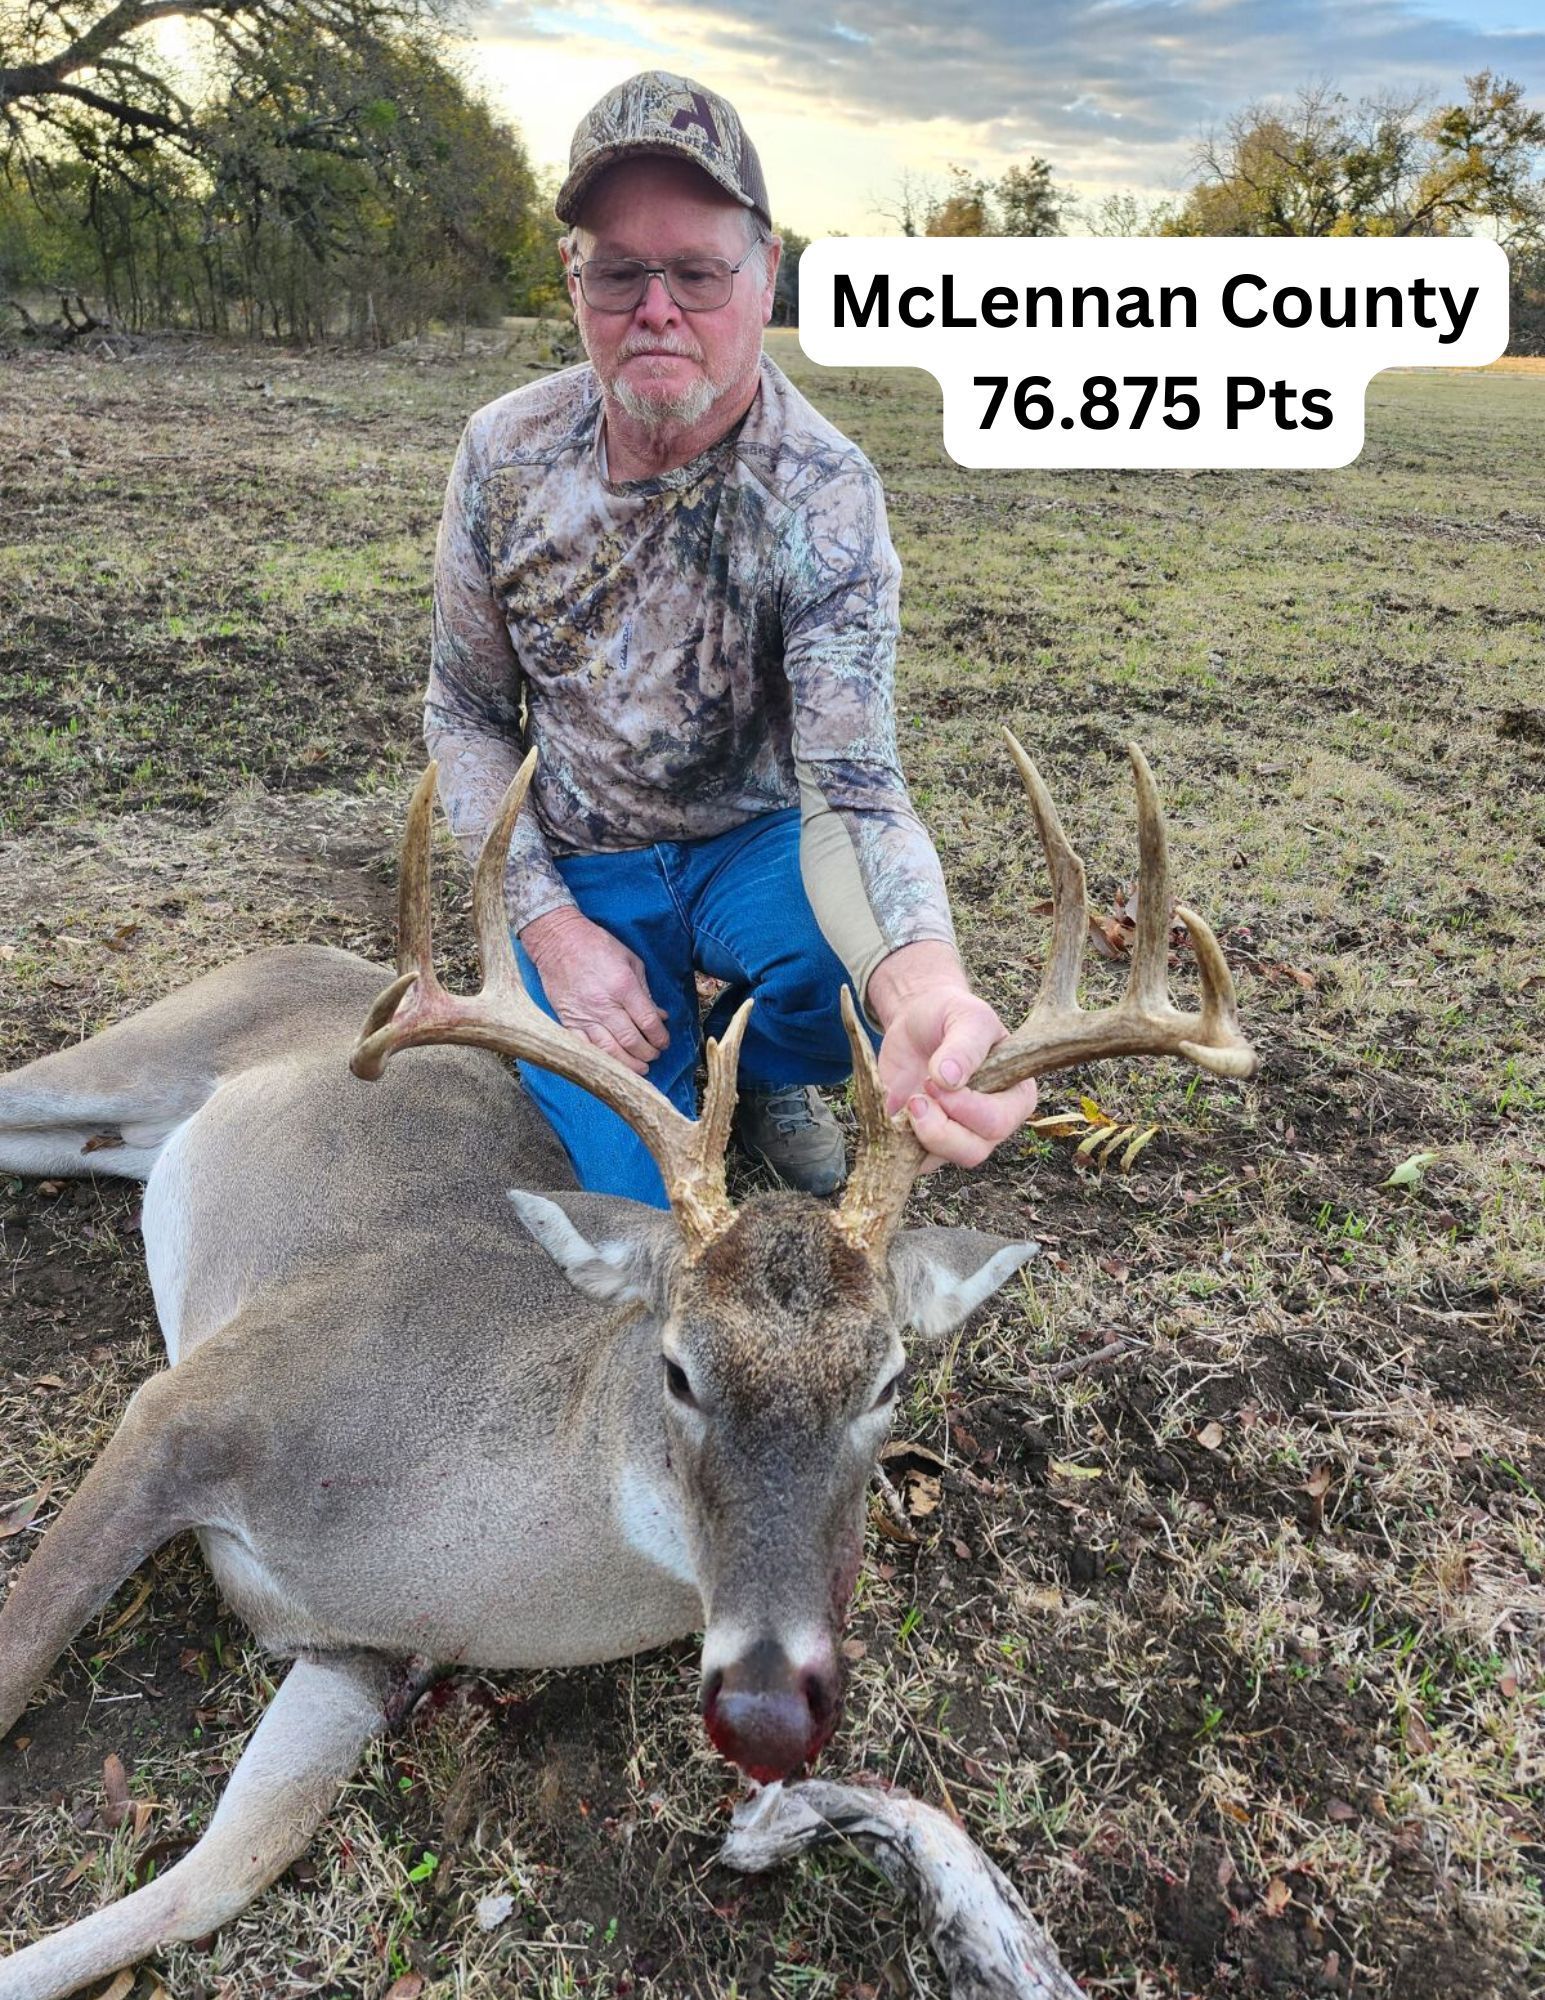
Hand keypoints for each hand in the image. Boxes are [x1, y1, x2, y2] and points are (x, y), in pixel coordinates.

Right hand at [520, 908, 669, 1075]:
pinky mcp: (568, 1021)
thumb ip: (646, 992)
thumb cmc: (597, 945)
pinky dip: (600, 1060)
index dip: (660, 1038)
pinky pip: (585, 1048)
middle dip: (648, 1054)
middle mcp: (604, 1005)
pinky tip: (612, 1065)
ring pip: (609, 1050)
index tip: (664, 1042)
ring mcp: (584, 1015)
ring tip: (640, 1067)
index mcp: (623, 987)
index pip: (648, 1023)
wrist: (558, 940)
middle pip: (631, 1041)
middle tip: (654, 1055)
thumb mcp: (631, 961)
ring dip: (628, 1064)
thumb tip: (660, 1016)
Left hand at [867, 942, 1038, 1170]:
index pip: (999, 1121)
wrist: (916, 1023)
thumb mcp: (966, 1016)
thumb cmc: (951, 1015)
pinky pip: (915, 1160)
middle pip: (973, 1151)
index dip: (967, 1108)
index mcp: (1015, 1096)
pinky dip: (899, 1142)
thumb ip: (964, 1045)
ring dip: (919, 1134)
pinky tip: (895, 1110)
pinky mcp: (927, 1142)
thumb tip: (950, 1078)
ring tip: (909, 1100)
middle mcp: (992, 1124)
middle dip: (939, 1128)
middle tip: (918, 1096)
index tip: (937, 1078)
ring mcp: (960, 1136)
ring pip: (944, 1159)